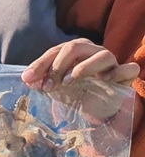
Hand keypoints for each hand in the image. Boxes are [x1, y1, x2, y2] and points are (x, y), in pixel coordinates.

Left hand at [21, 39, 139, 90]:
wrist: (97, 108)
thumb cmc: (76, 92)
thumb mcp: (56, 87)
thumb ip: (43, 82)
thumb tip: (28, 80)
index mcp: (74, 50)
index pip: (55, 51)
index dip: (40, 64)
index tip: (27, 79)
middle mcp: (92, 51)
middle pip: (74, 48)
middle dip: (57, 67)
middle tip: (48, 86)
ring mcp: (111, 62)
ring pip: (101, 56)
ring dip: (83, 68)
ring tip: (69, 82)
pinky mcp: (125, 74)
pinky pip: (128, 69)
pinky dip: (117, 72)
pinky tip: (105, 80)